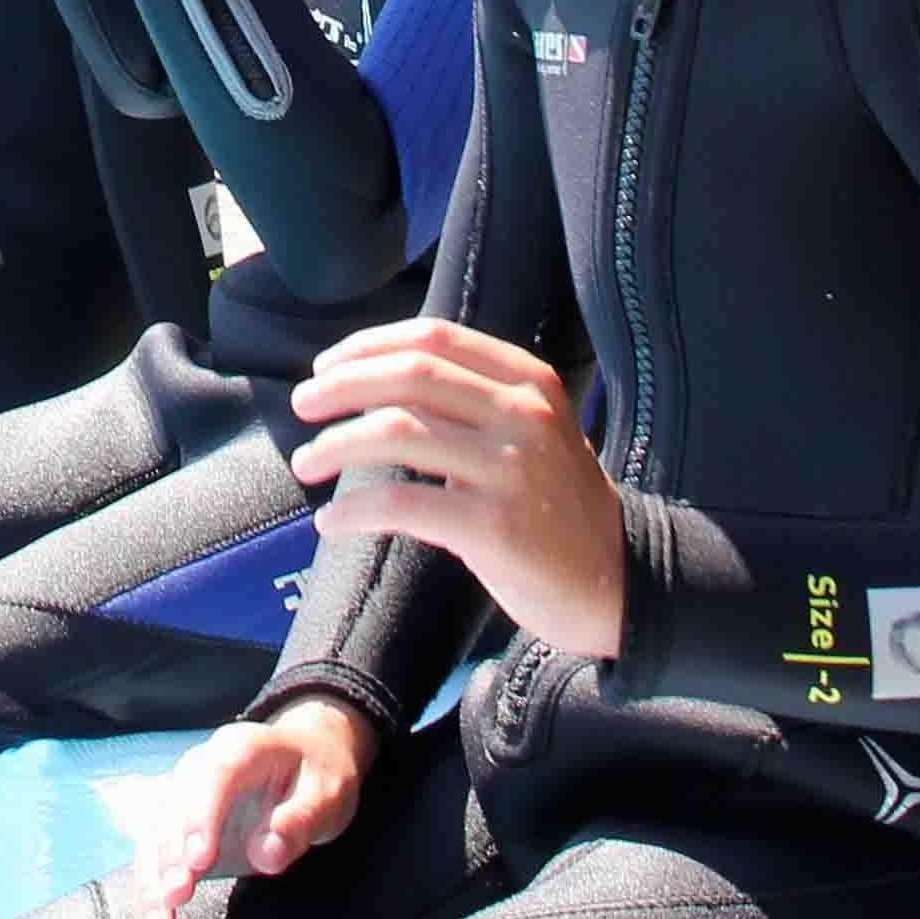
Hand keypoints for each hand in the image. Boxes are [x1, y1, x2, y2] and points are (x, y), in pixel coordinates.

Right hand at [127, 697, 375, 918]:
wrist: (304, 765)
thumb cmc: (318, 779)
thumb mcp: (327, 796)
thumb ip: (299, 822)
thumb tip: (267, 855)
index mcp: (240, 750)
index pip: (213, 777)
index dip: (201, 818)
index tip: (199, 861)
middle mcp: (198, 772)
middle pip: (173, 814)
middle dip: (170, 860)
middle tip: (176, 899)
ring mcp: (182, 804)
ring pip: (154, 847)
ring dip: (152, 892)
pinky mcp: (176, 839)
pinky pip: (155, 871)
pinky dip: (152, 909)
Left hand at [288, 316, 628, 661]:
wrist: (617, 580)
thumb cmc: (556, 504)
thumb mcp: (532, 430)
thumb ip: (473, 401)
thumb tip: (373, 382)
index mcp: (529, 381)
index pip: (434, 338)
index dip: (369, 345)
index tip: (326, 365)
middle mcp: (523, 415)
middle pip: (410, 376)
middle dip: (342, 385)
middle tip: (302, 405)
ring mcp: (511, 469)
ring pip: (397, 432)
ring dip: (336, 444)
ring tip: (306, 463)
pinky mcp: (495, 527)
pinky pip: (402, 505)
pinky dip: (353, 511)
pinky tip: (332, 522)